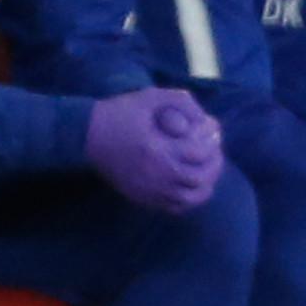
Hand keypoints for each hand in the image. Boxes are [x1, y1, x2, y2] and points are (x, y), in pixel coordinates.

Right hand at [86, 87, 224, 213]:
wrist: (88, 137)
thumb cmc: (121, 113)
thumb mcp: (151, 98)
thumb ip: (181, 102)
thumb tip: (205, 118)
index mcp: (157, 150)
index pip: (198, 154)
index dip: (212, 141)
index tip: (213, 130)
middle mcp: (155, 176)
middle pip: (198, 179)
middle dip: (214, 164)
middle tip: (216, 150)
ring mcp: (148, 191)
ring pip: (189, 199)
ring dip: (205, 184)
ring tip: (208, 168)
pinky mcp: (143, 198)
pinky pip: (174, 207)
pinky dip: (190, 198)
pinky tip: (192, 182)